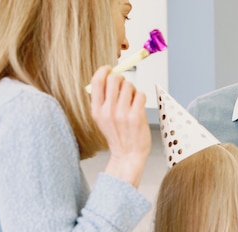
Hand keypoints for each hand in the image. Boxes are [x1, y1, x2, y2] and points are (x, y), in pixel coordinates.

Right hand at [89, 65, 150, 187]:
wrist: (128, 155)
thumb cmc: (118, 135)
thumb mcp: (102, 119)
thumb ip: (102, 100)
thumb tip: (108, 76)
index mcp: (96, 110)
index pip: (97, 81)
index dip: (104, 70)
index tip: (110, 69)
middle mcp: (108, 111)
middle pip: (115, 79)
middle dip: (122, 79)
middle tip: (125, 86)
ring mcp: (122, 114)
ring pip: (129, 85)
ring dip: (133, 90)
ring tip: (132, 101)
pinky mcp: (137, 116)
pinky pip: (140, 95)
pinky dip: (141, 98)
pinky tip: (139, 107)